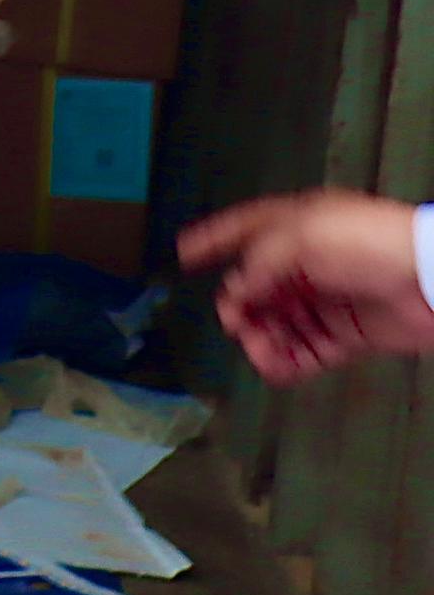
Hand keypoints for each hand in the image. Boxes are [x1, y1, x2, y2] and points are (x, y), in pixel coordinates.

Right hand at [178, 189, 433, 383]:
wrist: (429, 279)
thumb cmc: (374, 243)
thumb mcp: (300, 237)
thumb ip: (259, 263)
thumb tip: (239, 291)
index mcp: (296, 228)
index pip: (244, 230)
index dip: (212, 241)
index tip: (185, 254)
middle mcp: (309, 264)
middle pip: (256, 288)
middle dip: (238, 305)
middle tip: (233, 319)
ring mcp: (327, 300)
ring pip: (276, 324)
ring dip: (261, 338)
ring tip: (258, 348)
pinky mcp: (345, 334)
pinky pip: (304, 352)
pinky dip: (285, 363)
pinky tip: (274, 367)